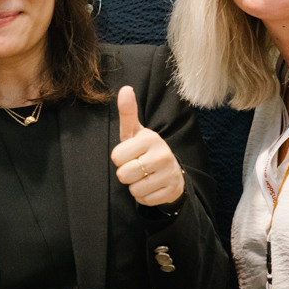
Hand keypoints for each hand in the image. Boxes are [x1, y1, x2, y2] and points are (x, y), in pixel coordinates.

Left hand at [109, 87, 184, 207]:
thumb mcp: (134, 132)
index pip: (117, 157)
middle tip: (136, 167)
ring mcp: (169, 173)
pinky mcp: (171, 190)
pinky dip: (144, 196)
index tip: (130, 154)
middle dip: (126, 174)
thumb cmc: (145, 150)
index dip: (119, 158)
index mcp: (150, 138)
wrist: (170, 171)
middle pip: (123, 175)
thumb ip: (127, 112)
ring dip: (135, 186)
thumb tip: (125, 88)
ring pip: (134, 189)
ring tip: (144, 176)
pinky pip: (144, 200)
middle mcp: (162, 154)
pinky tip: (151, 186)